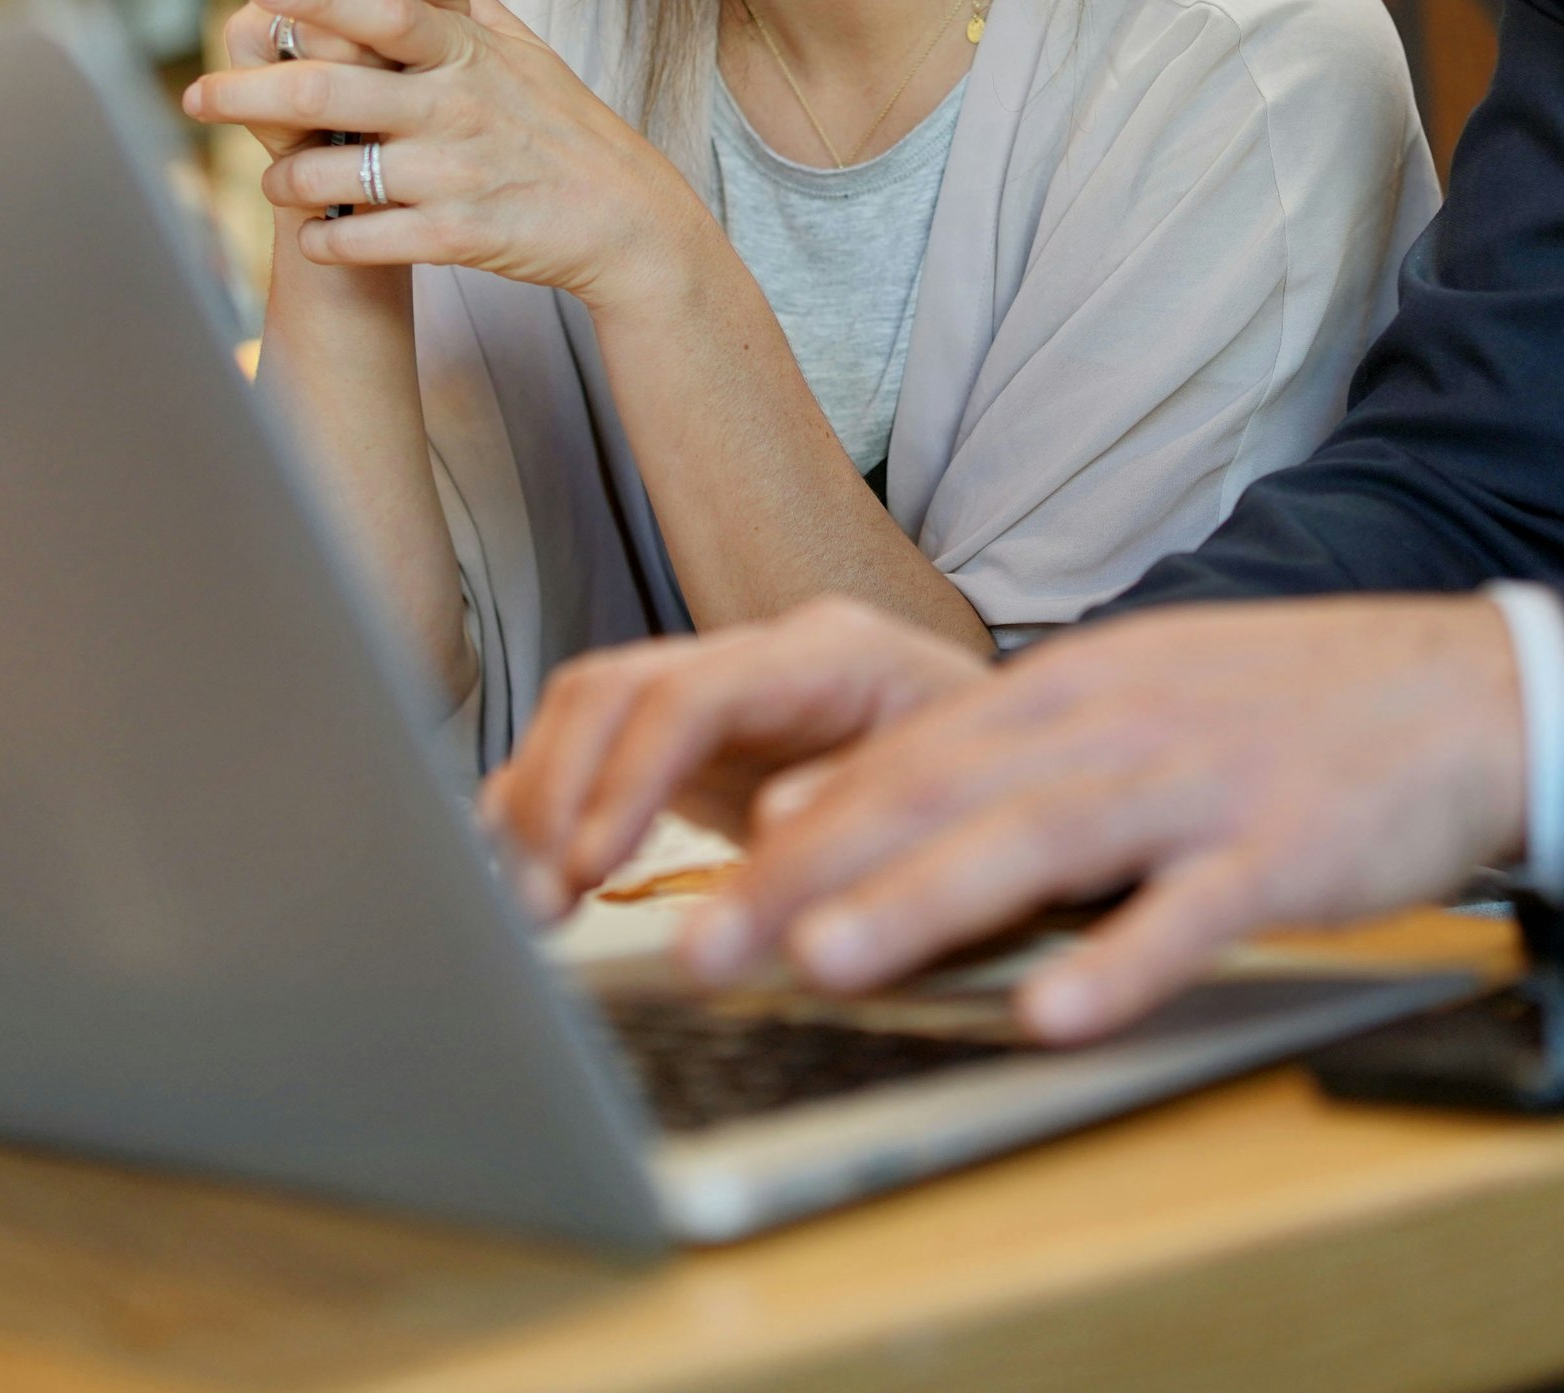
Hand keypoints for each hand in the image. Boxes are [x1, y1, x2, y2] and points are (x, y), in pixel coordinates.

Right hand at [185, 0, 486, 165]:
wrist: (384, 178)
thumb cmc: (415, 87)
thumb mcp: (446, 22)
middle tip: (413, 30)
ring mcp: (256, 17)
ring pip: (311, 2)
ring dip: (366, 45)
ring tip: (389, 79)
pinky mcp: (242, 74)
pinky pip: (291, 59)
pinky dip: (336, 84)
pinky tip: (357, 107)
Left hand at [186, 0, 708, 311]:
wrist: (624, 220)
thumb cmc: (557, 124)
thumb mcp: (516, 44)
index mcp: (466, 51)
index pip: (384, 7)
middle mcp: (457, 106)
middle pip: (331, 87)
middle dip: (251, 91)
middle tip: (197, 95)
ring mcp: (457, 174)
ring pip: (336, 169)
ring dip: (284, 175)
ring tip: (270, 175)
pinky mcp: (459, 236)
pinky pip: (366, 237)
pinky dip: (326, 237)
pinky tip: (315, 232)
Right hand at [478, 597, 991, 920]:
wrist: (1036, 782)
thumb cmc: (1011, 797)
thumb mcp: (964, 812)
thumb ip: (871, 816)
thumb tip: (769, 836)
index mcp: (836, 657)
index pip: (697, 693)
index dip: (630, 778)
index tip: (589, 868)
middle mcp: (767, 658)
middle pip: (617, 689)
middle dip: (559, 795)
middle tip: (540, 905)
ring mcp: (727, 693)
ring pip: (590, 712)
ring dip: (540, 805)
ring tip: (532, 906)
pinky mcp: (701, 744)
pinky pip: (594, 748)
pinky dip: (545, 805)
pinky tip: (528, 874)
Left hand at [678, 598, 1529, 1043]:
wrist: (1470, 689)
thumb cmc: (1282, 711)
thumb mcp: (1132, 700)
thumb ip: (999, 755)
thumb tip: (844, 810)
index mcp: (1069, 690)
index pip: (900, 757)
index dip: (792, 827)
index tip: (688, 887)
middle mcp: (1114, 725)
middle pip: (936, 797)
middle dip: (807, 873)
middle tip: (701, 944)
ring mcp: (1199, 784)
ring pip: (1037, 842)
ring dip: (924, 904)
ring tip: (826, 963)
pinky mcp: (1285, 850)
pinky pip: (1191, 912)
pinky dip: (1122, 962)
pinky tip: (1058, 1015)